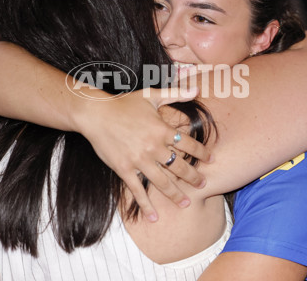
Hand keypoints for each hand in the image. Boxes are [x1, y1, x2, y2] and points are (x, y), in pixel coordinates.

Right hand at [75, 86, 211, 221]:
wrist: (95, 114)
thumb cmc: (124, 103)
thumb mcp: (151, 95)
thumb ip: (175, 93)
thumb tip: (196, 89)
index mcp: (162, 130)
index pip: (188, 144)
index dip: (202, 153)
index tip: (211, 159)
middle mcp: (153, 147)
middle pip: (180, 167)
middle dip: (194, 177)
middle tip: (203, 184)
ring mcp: (139, 160)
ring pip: (163, 182)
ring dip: (176, 194)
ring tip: (186, 203)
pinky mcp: (124, 169)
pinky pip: (138, 190)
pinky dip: (146, 205)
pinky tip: (154, 217)